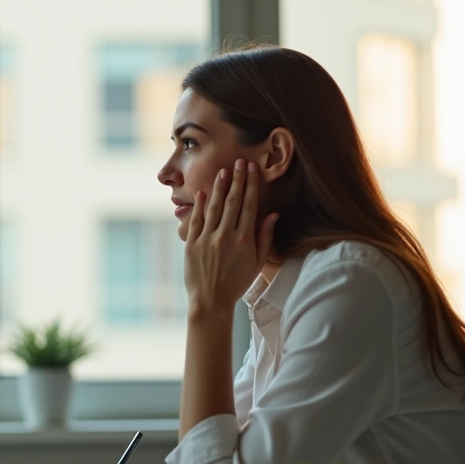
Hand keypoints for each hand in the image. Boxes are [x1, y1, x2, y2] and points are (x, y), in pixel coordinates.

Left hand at [184, 159, 278, 318]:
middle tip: (239, 162)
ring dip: (219, 187)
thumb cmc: (237, 283)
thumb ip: (265, 237)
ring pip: (214, 207)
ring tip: (222, 171)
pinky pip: (196, 220)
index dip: (251, 184)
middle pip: (233, 201)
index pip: (250, 205)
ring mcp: (207, 239)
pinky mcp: (192, 244)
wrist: (211, 301)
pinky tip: (202, 193)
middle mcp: (226, 236)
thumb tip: (272, 214)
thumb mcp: (257, 263)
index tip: (252, 169)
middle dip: (237, 179)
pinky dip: (199, 206)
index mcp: (245, 240)